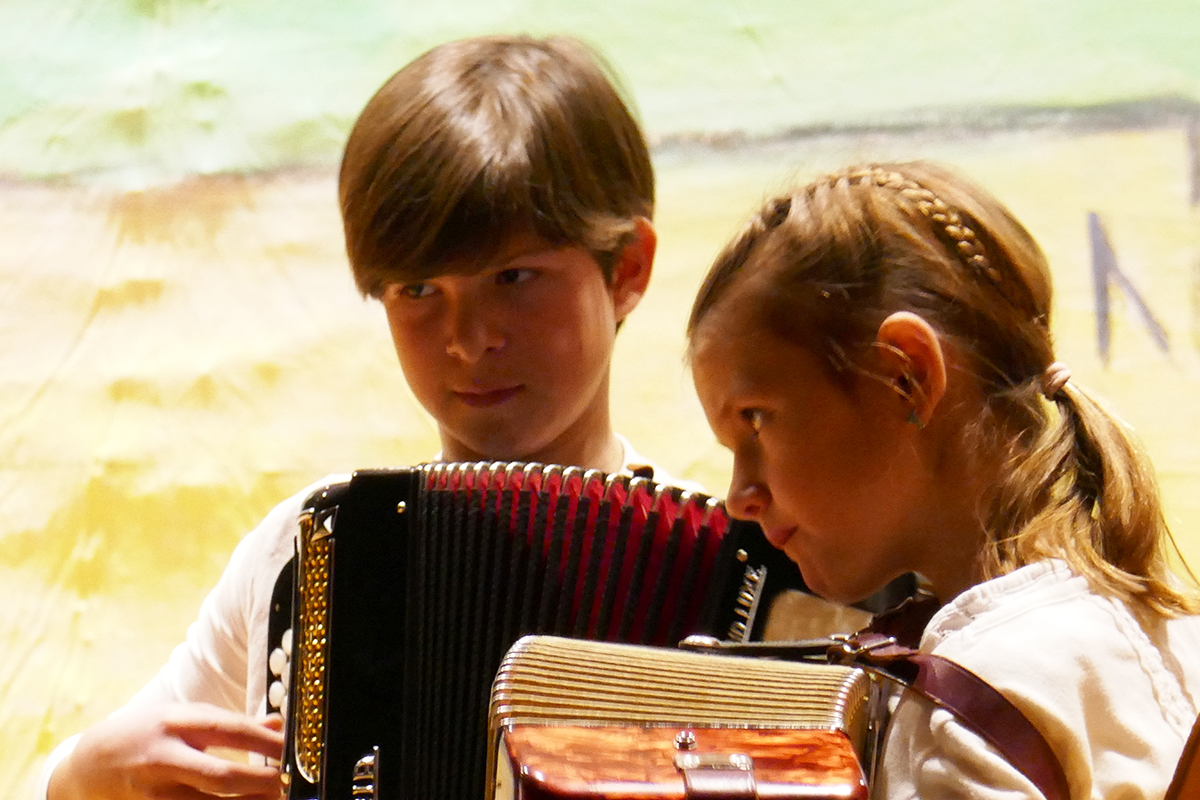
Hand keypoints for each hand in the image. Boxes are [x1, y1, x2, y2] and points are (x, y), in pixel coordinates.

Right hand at [48, 702, 284, 799]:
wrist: (87, 766)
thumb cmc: (146, 734)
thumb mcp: (183, 716)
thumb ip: (230, 722)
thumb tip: (278, 723)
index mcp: (175, 723)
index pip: (230, 730)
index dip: (267, 741)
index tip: (294, 749)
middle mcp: (163, 758)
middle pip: (221, 776)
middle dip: (263, 783)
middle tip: (291, 784)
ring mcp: (154, 794)